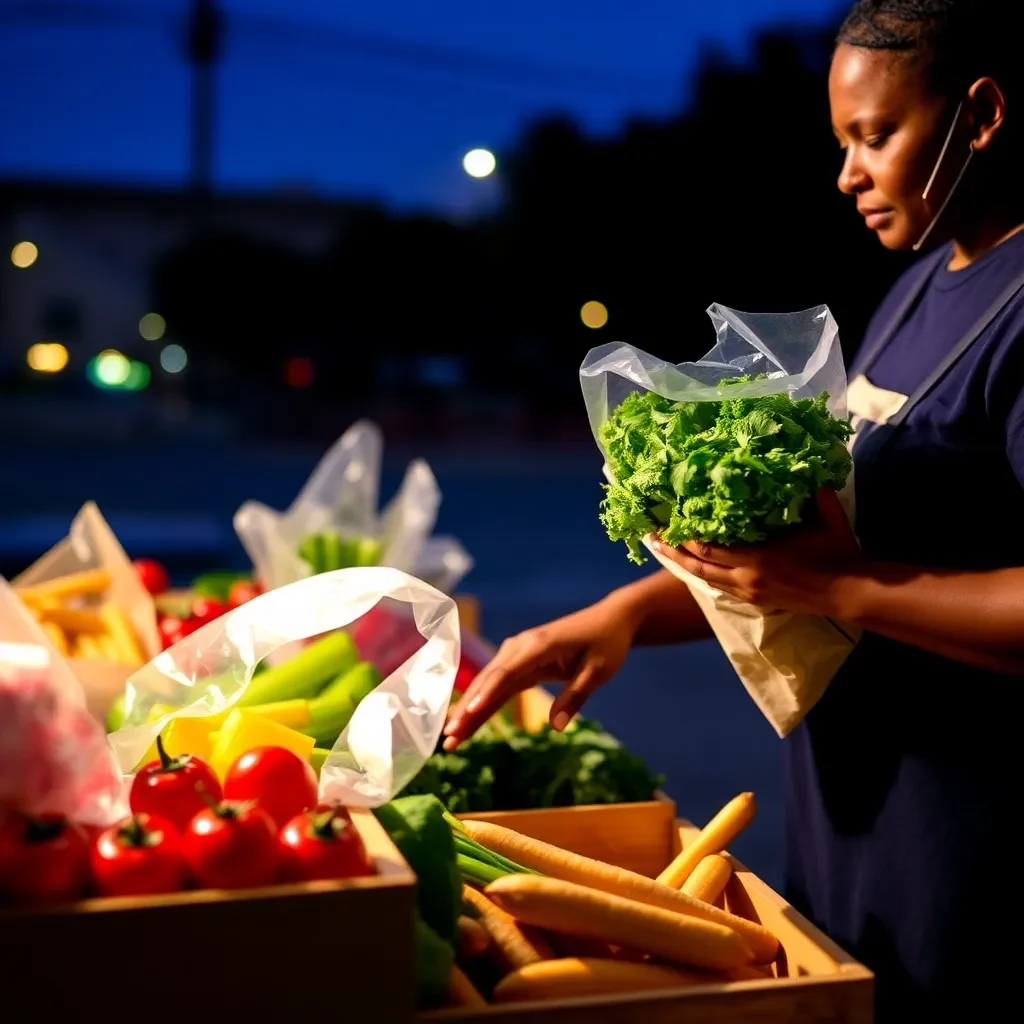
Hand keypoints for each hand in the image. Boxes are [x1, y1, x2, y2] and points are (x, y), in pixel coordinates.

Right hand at [442, 596, 640, 749]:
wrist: (611, 619)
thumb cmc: (607, 643)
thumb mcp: (599, 671)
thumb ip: (575, 697)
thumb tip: (556, 728)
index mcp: (539, 644)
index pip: (508, 672)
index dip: (487, 693)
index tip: (469, 713)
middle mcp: (522, 646)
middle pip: (489, 680)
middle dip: (467, 709)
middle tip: (448, 737)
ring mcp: (518, 652)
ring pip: (488, 685)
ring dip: (469, 710)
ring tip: (450, 738)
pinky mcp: (521, 661)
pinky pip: (499, 686)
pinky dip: (483, 704)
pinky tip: (467, 723)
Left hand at [650, 489, 862, 616]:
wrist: (848, 592)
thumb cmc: (837, 551)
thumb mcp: (826, 515)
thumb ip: (812, 488)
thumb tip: (803, 459)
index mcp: (757, 558)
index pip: (708, 547)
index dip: (684, 535)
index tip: (666, 519)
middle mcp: (746, 578)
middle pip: (697, 565)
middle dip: (671, 549)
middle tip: (649, 534)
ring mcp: (748, 592)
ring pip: (704, 579)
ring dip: (680, 564)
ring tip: (658, 550)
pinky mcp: (754, 601)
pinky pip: (718, 587)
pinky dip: (700, 575)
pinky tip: (689, 566)